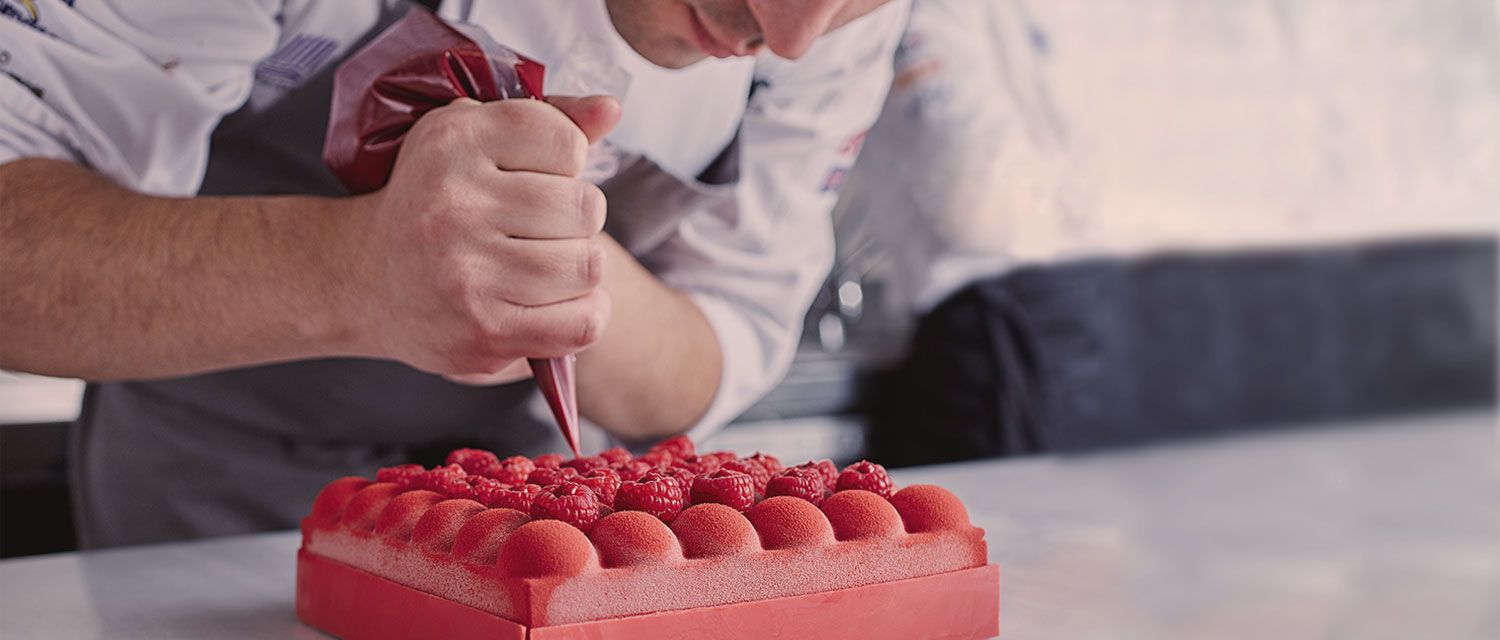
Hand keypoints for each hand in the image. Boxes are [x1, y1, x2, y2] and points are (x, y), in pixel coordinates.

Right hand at [347, 95, 621, 377]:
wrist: (366, 279)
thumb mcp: (475, 139)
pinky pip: (582, 322)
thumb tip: (610, 110)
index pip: (567, 143)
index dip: (567, 162)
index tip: (536, 174)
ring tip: (545, 265)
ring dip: (579, 268)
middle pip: (585, 208)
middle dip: (576, 220)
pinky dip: (584, 314)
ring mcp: (466, 273)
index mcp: (453, 142)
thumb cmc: (437, 201)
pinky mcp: (483, 332)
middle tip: (540, 228)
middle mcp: (455, 205)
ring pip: (588, 265)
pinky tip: (556, 303)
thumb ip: (549, 119)